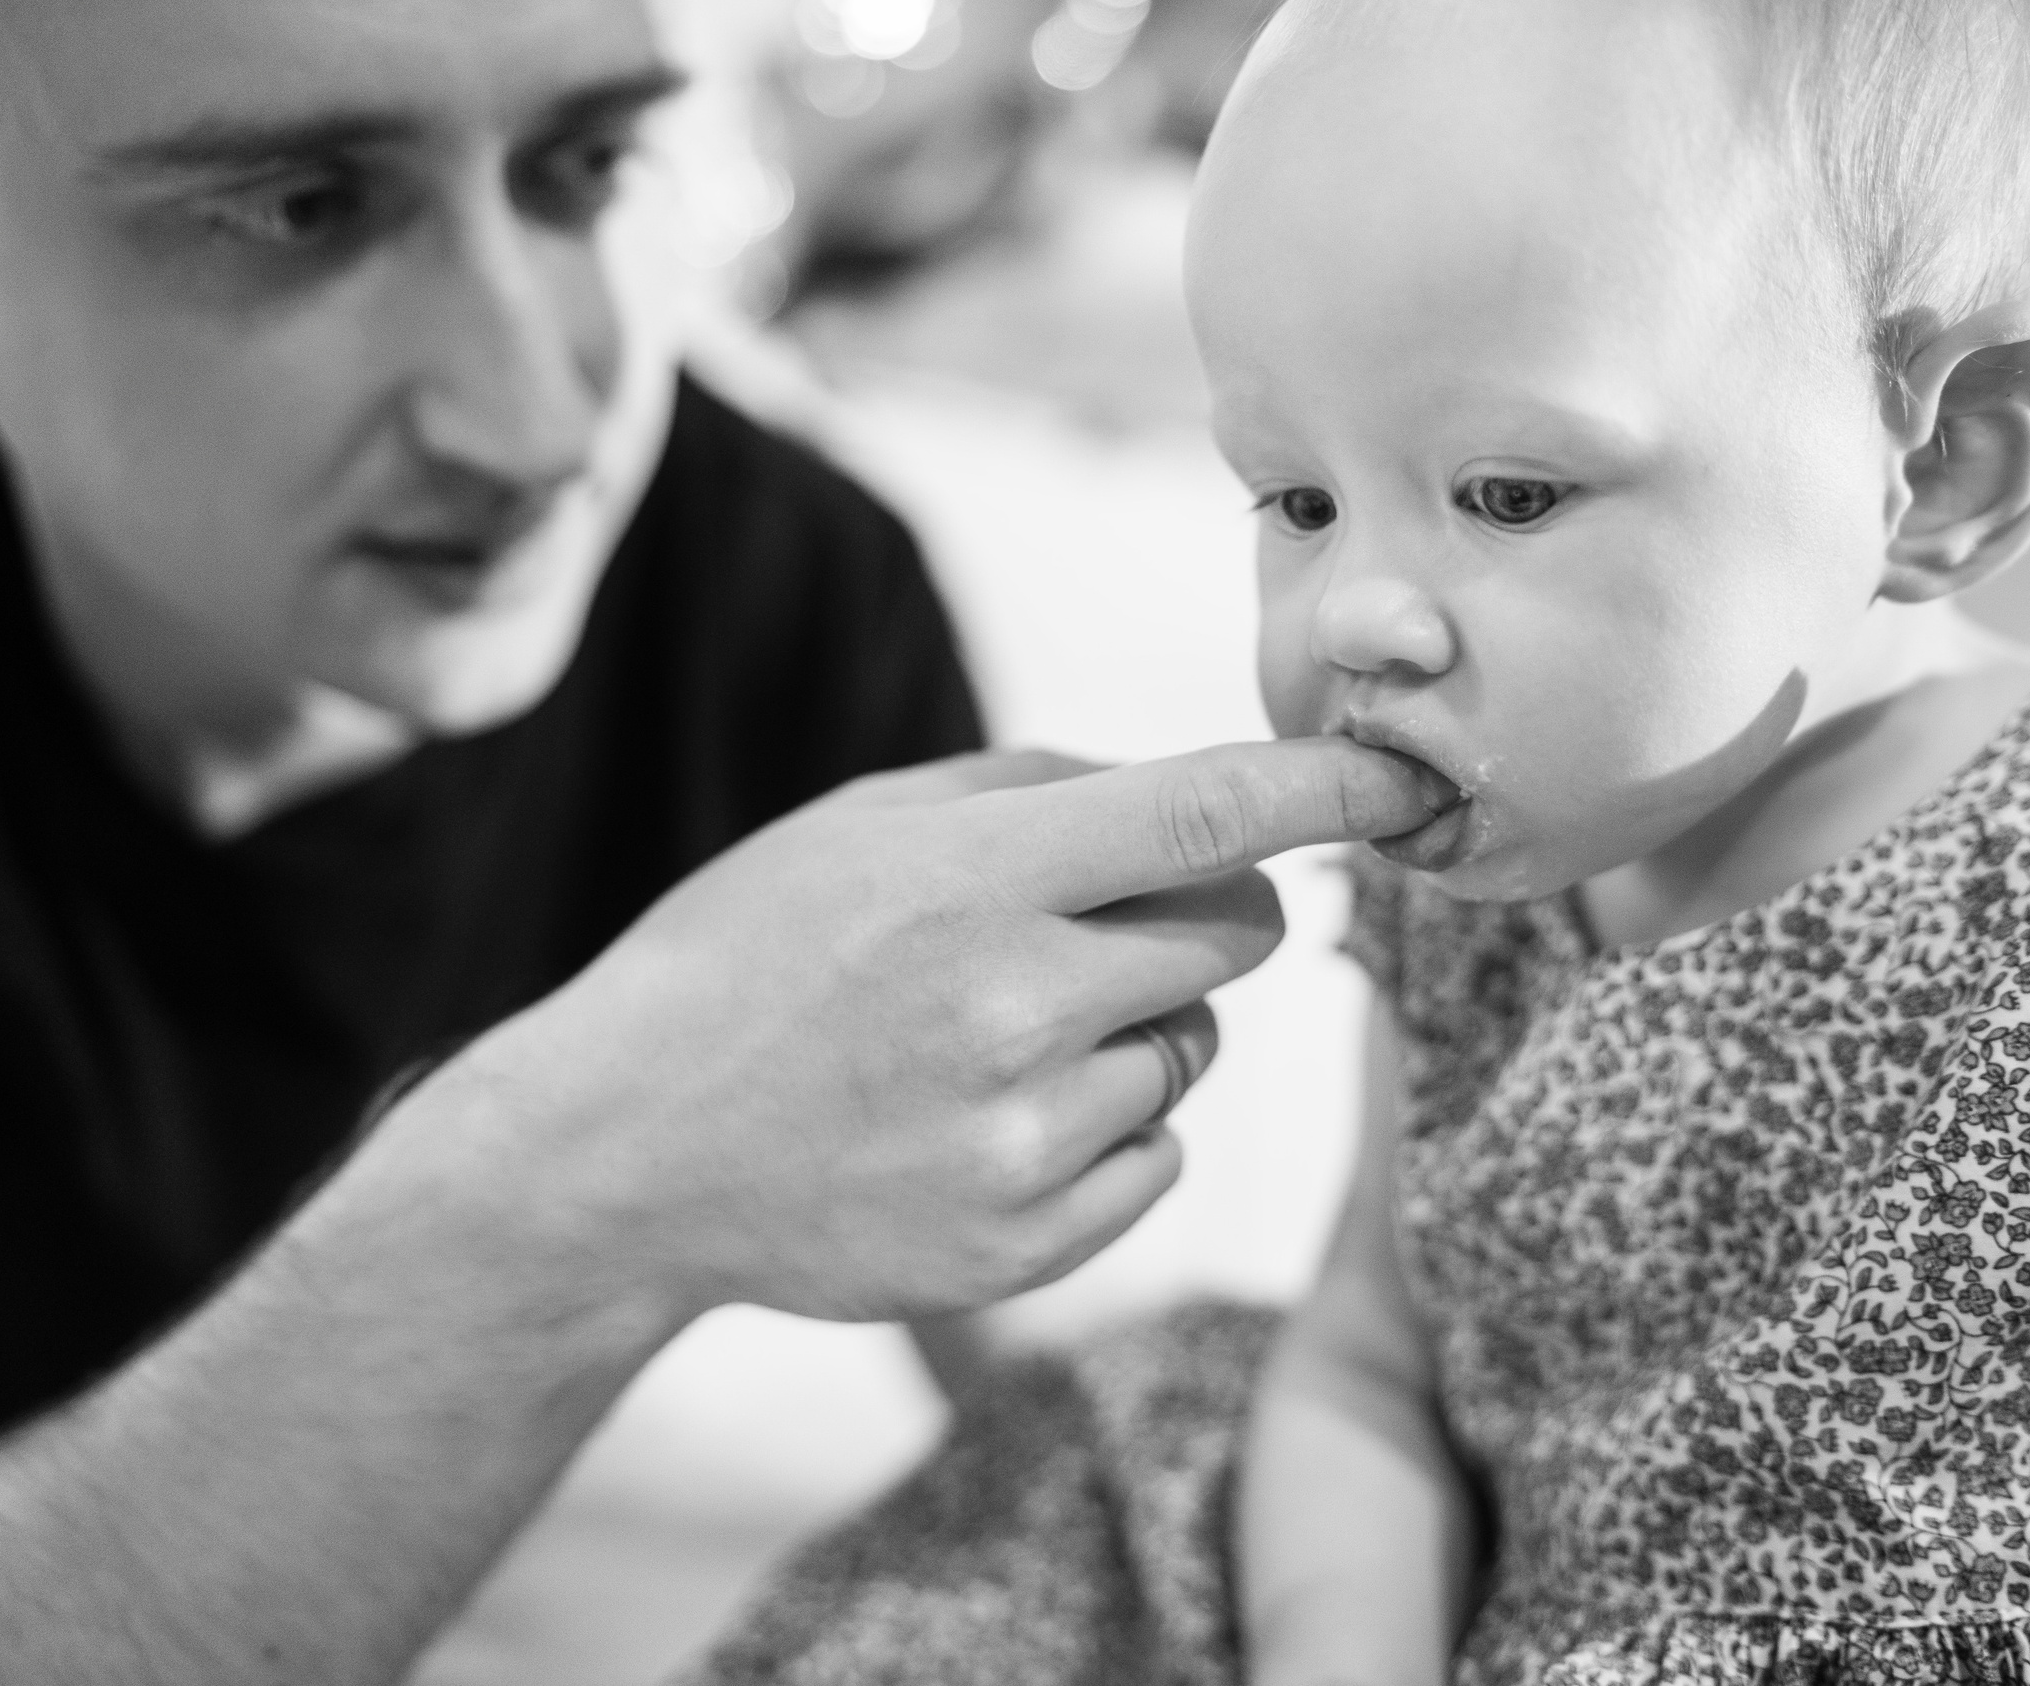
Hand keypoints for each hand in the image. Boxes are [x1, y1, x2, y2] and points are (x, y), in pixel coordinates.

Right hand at [379, 737, 1454, 1328]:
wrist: (622, 1153)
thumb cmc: (742, 958)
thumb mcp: (860, 824)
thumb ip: (1032, 788)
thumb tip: (1184, 792)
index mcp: (975, 879)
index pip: (1213, 815)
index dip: (1334, 793)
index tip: (1407, 785)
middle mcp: (1016, 1009)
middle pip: (1235, 937)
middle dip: (1199, 914)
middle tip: (1095, 921)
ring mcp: (1023, 1142)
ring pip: (1191, 1053)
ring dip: (1133, 1030)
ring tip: (993, 1039)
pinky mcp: (1024, 1245)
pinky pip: (1156, 1161)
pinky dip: (1106, 1133)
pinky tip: (988, 1120)